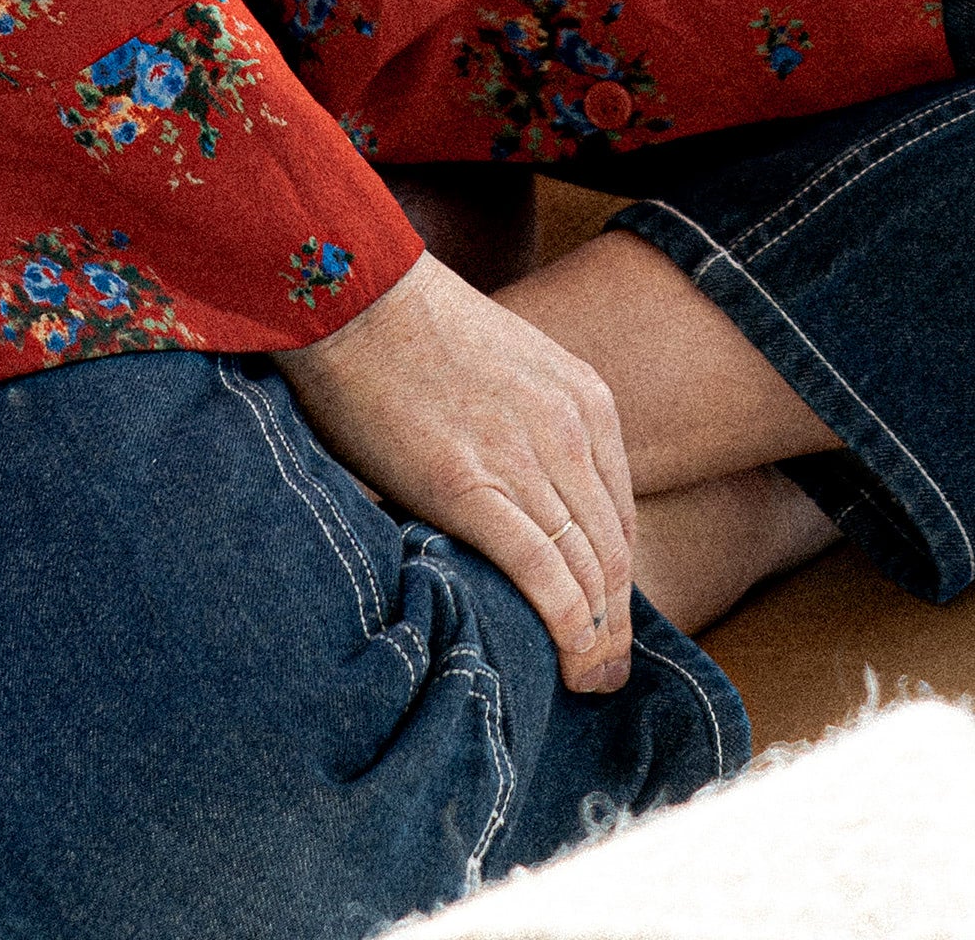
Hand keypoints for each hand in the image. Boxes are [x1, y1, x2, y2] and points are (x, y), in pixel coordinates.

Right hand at [277, 249, 637, 692]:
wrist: (355, 293)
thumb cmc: (410, 328)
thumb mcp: (504, 366)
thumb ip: (527, 425)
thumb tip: (517, 491)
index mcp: (584, 397)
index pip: (619, 512)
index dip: (618, 577)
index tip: (608, 618)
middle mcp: (570, 429)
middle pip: (612, 550)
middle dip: (616, 620)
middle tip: (608, 672)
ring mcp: (524, 458)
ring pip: (587, 571)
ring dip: (597, 639)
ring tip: (590, 681)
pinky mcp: (471, 488)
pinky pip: (543, 575)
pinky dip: (567, 629)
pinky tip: (570, 664)